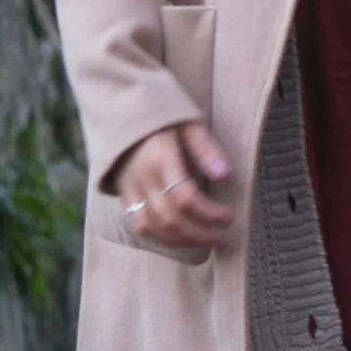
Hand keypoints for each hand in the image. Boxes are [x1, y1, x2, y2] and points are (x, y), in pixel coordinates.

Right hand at [107, 118, 234, 251]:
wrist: (120, 109)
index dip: (209, 213)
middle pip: (169, 217)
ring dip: (182, 240)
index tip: (230, 217)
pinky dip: (160, 237)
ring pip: (152, 226)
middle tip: (224, 237)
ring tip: (207, 241)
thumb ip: (206, 148)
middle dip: (200, 233)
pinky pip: (138, 224)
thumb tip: (225, 174)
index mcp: (159, 157)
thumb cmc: (161, 115)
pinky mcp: (122, 193)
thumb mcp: (188, 122)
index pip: (185, 197)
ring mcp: (128, 187)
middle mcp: (141, 177)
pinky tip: (181, 238)